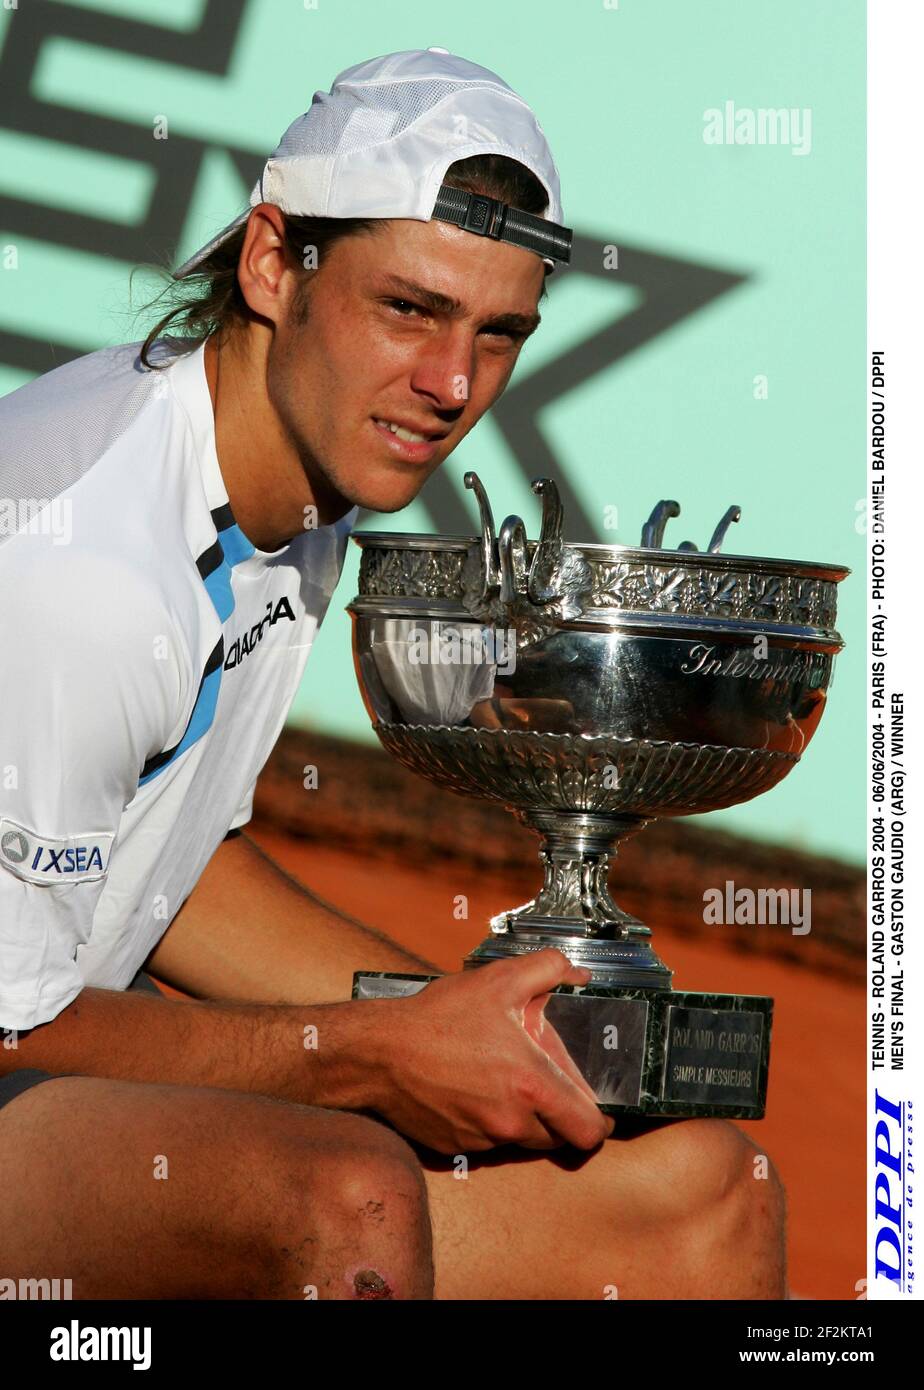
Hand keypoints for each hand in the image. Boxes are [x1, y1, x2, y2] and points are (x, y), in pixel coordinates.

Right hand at [368, 947, 614, 1154]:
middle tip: (545, 1084)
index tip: (595, 1110)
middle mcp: (512, 1121)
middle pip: (559, 1137)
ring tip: (504, 1080)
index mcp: (531, 1084)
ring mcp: (484, 1139)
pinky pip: (490, 1143)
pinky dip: (490, 1123)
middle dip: (559, 1115)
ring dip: (523, 1118)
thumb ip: (548, 969)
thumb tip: (579, 974)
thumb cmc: (438, 1017)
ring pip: (523, 1140)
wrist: (378, 1052)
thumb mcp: (498, 980)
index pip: (588, 1131)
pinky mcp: (458, 1148)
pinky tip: (474, 1090)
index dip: (599, 1123)